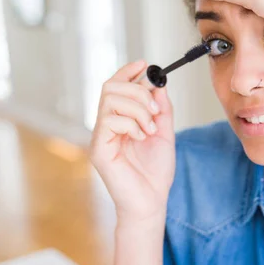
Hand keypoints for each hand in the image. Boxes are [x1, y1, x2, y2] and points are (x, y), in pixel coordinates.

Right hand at [89, 60, 175, 224]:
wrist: (152, 200)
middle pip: (111, 86)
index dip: (128, 71)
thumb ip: (161, 109)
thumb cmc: (156, 171)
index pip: (116, 85)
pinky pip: (110, 121)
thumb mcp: (165, 132)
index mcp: (121, 119)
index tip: (144, 64)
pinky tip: (141, 138)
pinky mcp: (98, 148)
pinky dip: (132, 124)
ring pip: (111, 100)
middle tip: (155, 110)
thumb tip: (158, 83)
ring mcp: (101, 136)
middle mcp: (107, 124)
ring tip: (150, 128)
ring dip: (138, 109)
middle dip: (138, 91)